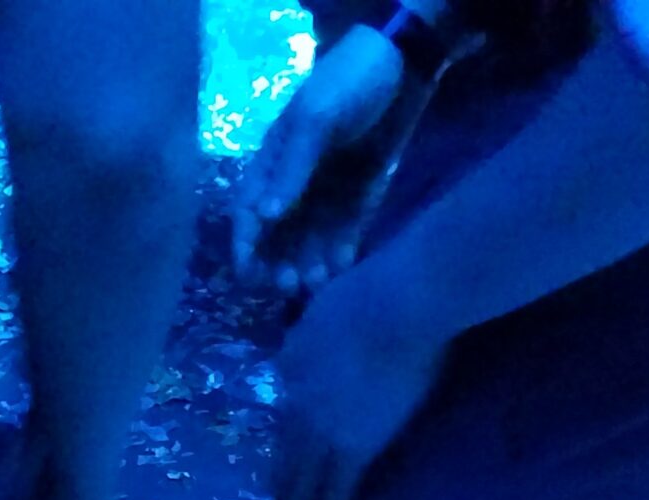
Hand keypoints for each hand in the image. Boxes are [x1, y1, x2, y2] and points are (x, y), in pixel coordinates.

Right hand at [234, 27, 411, 290]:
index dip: (246, 245)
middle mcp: (294, 186)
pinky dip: (340, 254)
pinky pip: (343, 236)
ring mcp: (326, 195)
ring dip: (308, 265)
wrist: (403, 66)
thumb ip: (292, 167)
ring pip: (309, 243)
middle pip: (277, 237)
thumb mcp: (316, 117)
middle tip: (289, 284)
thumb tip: (266, 217)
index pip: (249, 213)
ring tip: (318, 279)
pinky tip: (342, 266)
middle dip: (278, 264)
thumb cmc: (348, 82)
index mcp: (273, 163)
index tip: (248, 276)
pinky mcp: (357, 200)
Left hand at [273, 264, 444, 499]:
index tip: (284, 442)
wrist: (399, 305)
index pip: (285, 405)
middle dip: (280, 470)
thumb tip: (315, 342)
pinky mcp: (355, 447)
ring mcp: (323, 427)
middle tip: (278, 493)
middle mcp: (298, 400)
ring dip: (298, 495)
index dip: (285, 429)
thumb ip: (315, 329)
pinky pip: (338, 486)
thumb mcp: (324, 304)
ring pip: (304, 470)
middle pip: (286, 444)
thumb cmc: (373, 289)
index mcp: (291, 362)